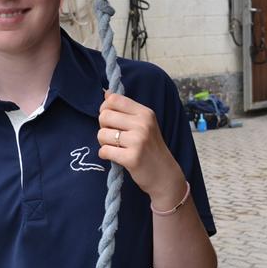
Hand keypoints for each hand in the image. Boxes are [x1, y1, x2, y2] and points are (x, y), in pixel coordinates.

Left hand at [97, 91, 186, 208]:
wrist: (165, 175)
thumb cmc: (151, 148)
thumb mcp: (144, 124)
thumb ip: (125, 110)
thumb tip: (105, 93)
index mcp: (145, 112)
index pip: (114, 99)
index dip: (105, 108)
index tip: (110, 119)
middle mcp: (142, 124)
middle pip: (104, 115)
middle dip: (103, 126)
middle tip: (113, 136)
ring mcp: (138, 141)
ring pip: (101, 134)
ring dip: (103, 142)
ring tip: (115, 147)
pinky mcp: (131, 158)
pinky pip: (104, 151)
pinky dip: (105, 154)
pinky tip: (115, 157)